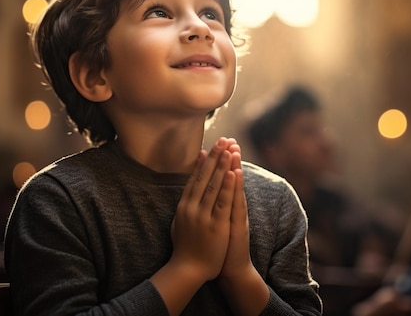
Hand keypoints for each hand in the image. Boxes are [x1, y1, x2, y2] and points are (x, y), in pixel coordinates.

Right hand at [170, 137, 236, 280]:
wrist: (188, 270)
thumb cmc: (184, 249)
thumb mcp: (178, 224)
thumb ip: (183, 209)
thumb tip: (184, 196)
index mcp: (184, 206)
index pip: (194, 179)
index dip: (202, 163)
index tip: (208, 148)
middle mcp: (192, 207)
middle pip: (205, 177)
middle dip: (215, 157)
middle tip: (222, 140)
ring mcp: (203, 215)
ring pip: (214, 185)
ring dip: (222, 165)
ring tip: (229, 149)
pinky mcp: (216, 225)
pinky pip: (223, 202)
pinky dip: (227, 186)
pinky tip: (232, 172)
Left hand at [218, 141, 253, 279]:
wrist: (232, 269)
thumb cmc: (220, 246)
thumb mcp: (216, 222)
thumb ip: (213, 206)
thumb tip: (204, 191)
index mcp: (225, 206)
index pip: (223, 178)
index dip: (222, 161)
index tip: (220, 143)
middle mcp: (232, 207)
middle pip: (230, 178)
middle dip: (229, 158)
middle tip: (229, 139)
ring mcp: (236, 215)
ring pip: (234, 187)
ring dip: (234, 166)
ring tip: (234, 149)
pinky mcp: (238, 224)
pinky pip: (236, 202)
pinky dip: (235, 187)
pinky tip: (236, 173)